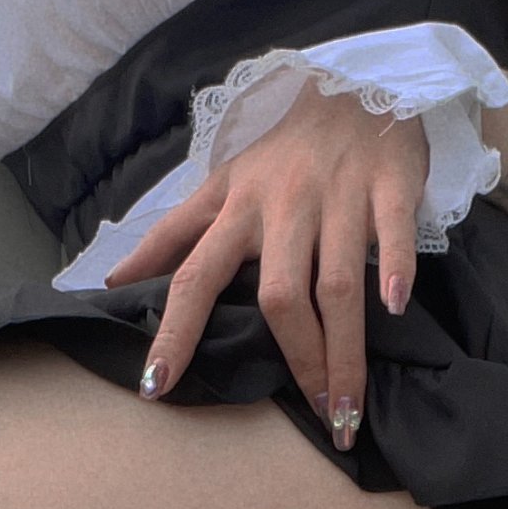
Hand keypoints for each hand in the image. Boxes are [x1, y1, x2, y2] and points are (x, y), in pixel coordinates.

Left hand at [105, 78, 426, 452]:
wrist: (355, 86)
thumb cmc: (283, 152)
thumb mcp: (219, 185)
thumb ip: (171, 236)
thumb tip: (114, 282)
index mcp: (235, 209)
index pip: (194, 276)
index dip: (172, 331)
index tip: (156, 388)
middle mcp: (283, 206)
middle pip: (281, 297)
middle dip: (297, 362)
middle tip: (319, 421)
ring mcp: (337, 196)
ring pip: (335, 283)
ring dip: (343, 351)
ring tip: (347, 409)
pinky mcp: (388, 186)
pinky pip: (391, 232)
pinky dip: (393, 269)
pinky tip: (393, 308)